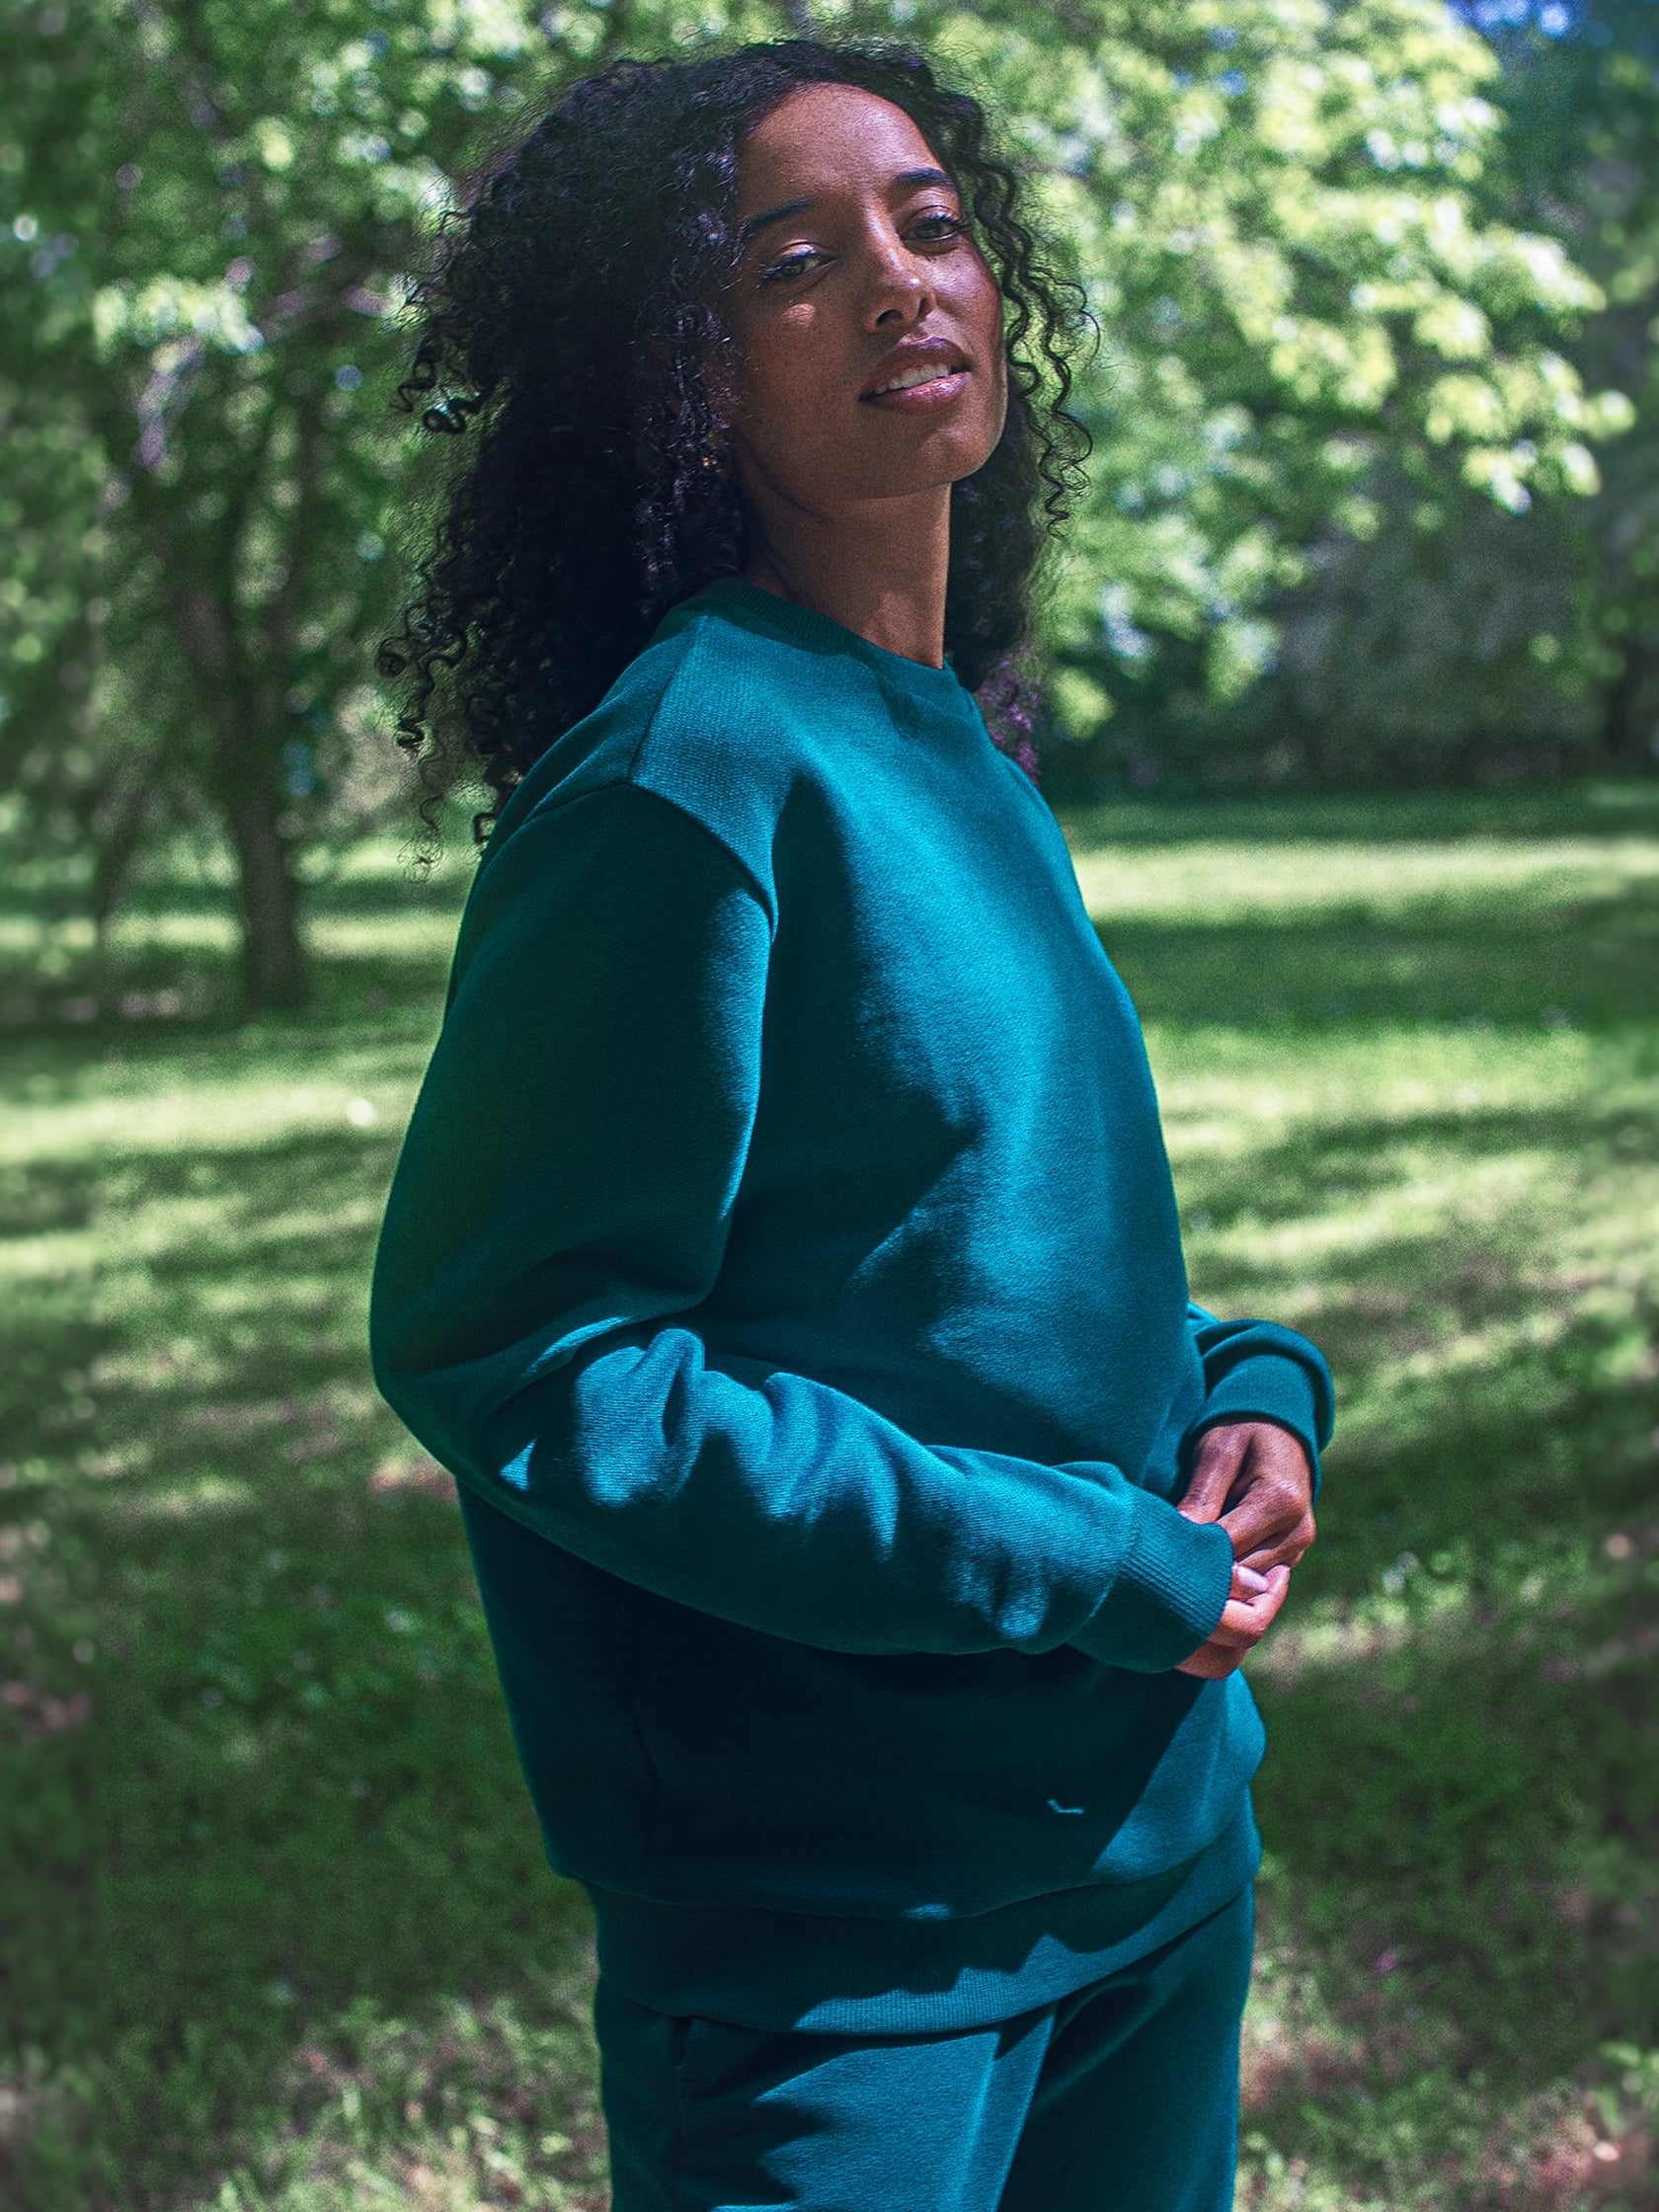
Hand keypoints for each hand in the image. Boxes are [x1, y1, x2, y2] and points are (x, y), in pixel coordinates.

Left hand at [1173, 1421, 1314, 1677]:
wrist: (1280, 1430)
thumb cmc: (1241, 1433)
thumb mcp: (1216, 1452)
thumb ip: (1201, 1496)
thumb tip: (1179, 1538)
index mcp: (1280, 1501)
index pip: (1228, 1547)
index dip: (1191, 1556)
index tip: (1155, 1557)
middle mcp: (1298, 1531)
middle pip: (1240, 1574)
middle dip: (1203, 1574)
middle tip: (1160, 1567)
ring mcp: (1298, 1548)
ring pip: (1248, 1587)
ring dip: (1217, 1581)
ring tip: (1178, 1566)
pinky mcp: (1292, 1557)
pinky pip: (1256, 1582)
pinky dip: (1230, 1580)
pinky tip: (1201, 1569)